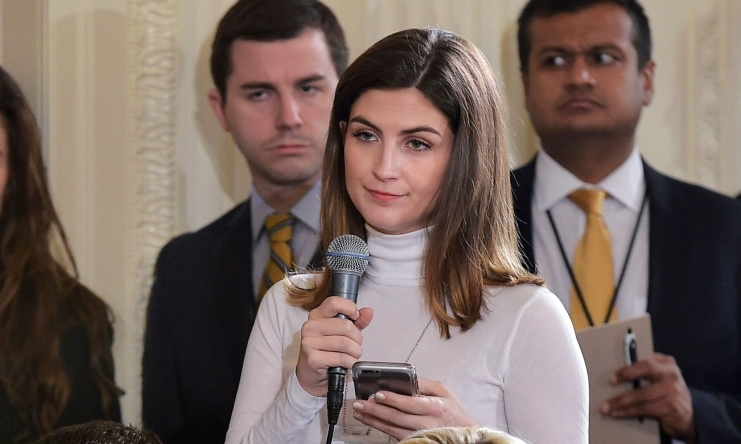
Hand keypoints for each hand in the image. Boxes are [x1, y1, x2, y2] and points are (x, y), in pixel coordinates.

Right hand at [295, 296, 373, 396]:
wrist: (311, 374)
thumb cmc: (327, 351)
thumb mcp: (343, 333)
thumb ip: (357, 321)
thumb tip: (368, 312)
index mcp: (316, 315)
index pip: (334, 303)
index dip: (350, 308)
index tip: (355, 318)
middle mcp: (310, 326)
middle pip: (345, 326)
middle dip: (357, 339)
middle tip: (356, 345)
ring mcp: (309, 342)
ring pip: (345, 343)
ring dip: (356, 352)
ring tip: (353, 355)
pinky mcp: (313, 358)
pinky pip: (342, 358)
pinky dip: (351, 362)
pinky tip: (348, 363)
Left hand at [351, 379, 477, 439]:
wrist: (463, 435)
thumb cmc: (453, 412)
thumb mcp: (444, 392)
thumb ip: (425, 384)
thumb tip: (406, 379)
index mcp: (434, 407)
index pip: (410, 404)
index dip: (392, 399)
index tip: (377, 394)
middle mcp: (427, 423)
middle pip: (396, 417)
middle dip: (376, 410)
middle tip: (360, 404)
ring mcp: (420, 435)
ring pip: (392, 428)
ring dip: (374, 420)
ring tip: (359, 413)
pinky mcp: (415, 441)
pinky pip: (395, 435)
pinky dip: (381, 428)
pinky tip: (371, 421)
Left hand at [601, 353, 695, 442]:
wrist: (688, 416)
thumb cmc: (666, 393)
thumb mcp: (660, 378)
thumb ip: (645, 372)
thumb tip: (616, 374)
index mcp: (667, 363)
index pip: (645, 362)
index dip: (628, 369)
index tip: (612, 377)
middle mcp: (671, 375)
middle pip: (646, 372)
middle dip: (625, 376)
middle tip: (610, 384)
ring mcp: (673, 391)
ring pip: (642, 395)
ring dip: (621, 402)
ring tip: (607, 407)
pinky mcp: (671, 408)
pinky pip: (645, 409)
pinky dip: (629, 412)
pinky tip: (618, 413)